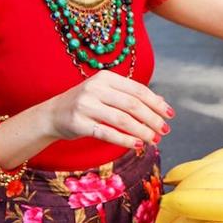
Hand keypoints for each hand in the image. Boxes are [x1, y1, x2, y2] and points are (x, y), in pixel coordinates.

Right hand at [47, 70, 173, 148]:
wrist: (52, 114)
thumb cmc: (86, 104)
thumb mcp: (107, 94)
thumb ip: (131, 96)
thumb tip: (161, 103)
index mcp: (106, 77)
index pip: (138, 90)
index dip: (156, 103)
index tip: (170, 115)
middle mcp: (95, 88)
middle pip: (132, 104)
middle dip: (152, 119)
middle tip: (164, 130)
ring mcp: (86, 105)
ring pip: (122, 119)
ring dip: (142, 131)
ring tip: (154, 140)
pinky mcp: (78, 122)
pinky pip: (107, 133)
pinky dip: (125, 139)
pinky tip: (137, 145)